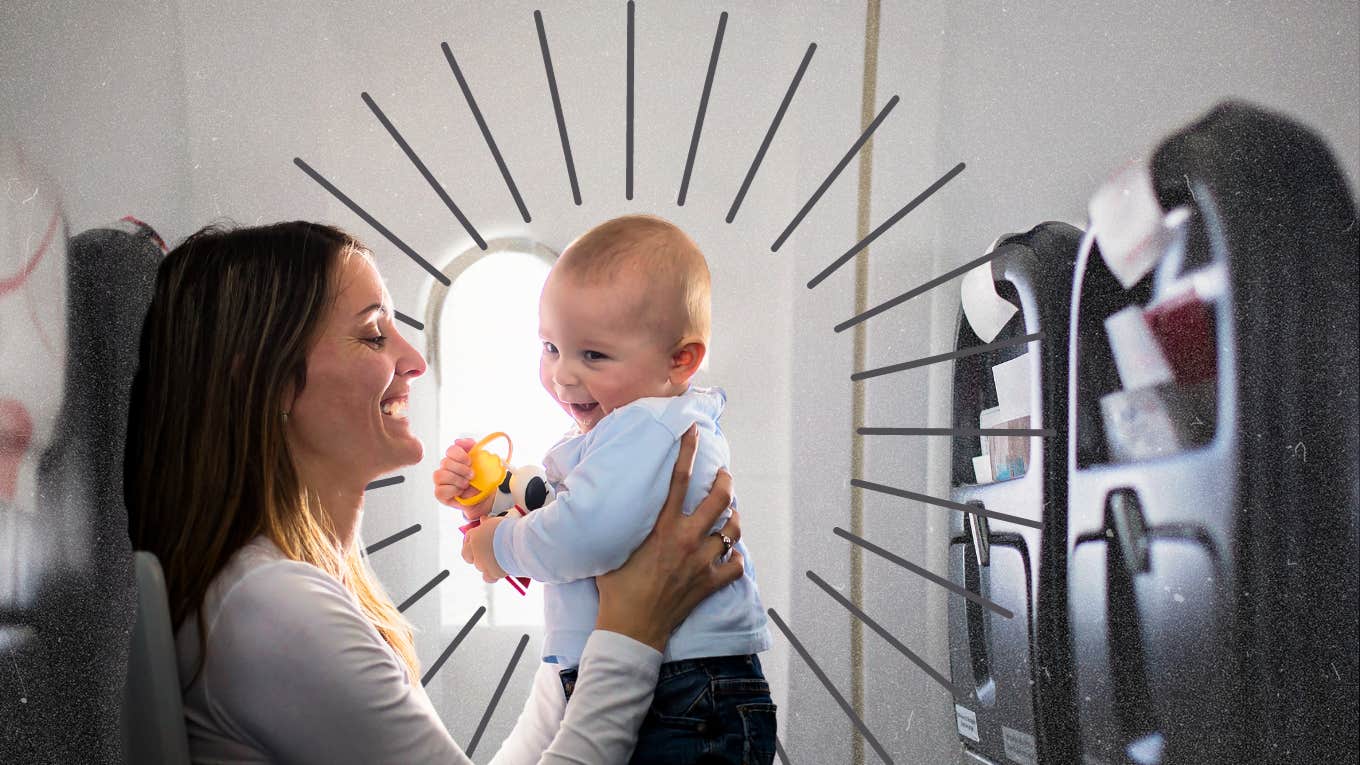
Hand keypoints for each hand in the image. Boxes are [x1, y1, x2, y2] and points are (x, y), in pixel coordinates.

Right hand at [434, 437, 494, 517]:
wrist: (486, 496)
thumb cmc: (482, 478)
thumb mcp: (482, 460)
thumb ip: (472, 446)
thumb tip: (458, 441)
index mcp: (455, 458)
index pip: (450, 450)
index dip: (460, 455)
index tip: (470, 462)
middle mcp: (446, 468)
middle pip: (445, 462)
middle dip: (461, 469)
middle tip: (471, 475)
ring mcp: (441, 481)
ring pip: (439, 475)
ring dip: (456, 480)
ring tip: (466, 484)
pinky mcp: (440, 494)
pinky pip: (440, 490)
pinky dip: (452, 490)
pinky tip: (460, 491)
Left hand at [461, 516, 507, 581]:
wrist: (521, 543)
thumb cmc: (511, 530)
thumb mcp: (497, 521)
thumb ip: (488, 523)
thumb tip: (484, 520)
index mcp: (476, 535)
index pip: (468, 538)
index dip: (473, 539)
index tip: (479, 540)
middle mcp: (476, 550)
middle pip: (468, 555)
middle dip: (475, 554)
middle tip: (485, 551)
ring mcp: (483, 563)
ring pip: (479, 566)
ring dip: (485, 564)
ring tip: (498, 559)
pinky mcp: (492, 573)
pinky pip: (488, 577)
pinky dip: (492, 575)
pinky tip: (499, 570)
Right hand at [595, 423, 741, 651]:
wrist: (631, 629)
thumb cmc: (615, 590)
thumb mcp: (612, 549)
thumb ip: (620, 525)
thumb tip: (603, 503)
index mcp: (662, 527)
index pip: (679, 479)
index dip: (688, 450)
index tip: (693, 430)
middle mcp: (686, 539)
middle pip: (720, 499)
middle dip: (725, 482)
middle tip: (722, 476)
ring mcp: (702, 562)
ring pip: (733, 529)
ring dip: (733, 519)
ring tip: (730, 514)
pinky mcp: (709, 584)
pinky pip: (735, 565)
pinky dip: (735, 558)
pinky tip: (729, 555)